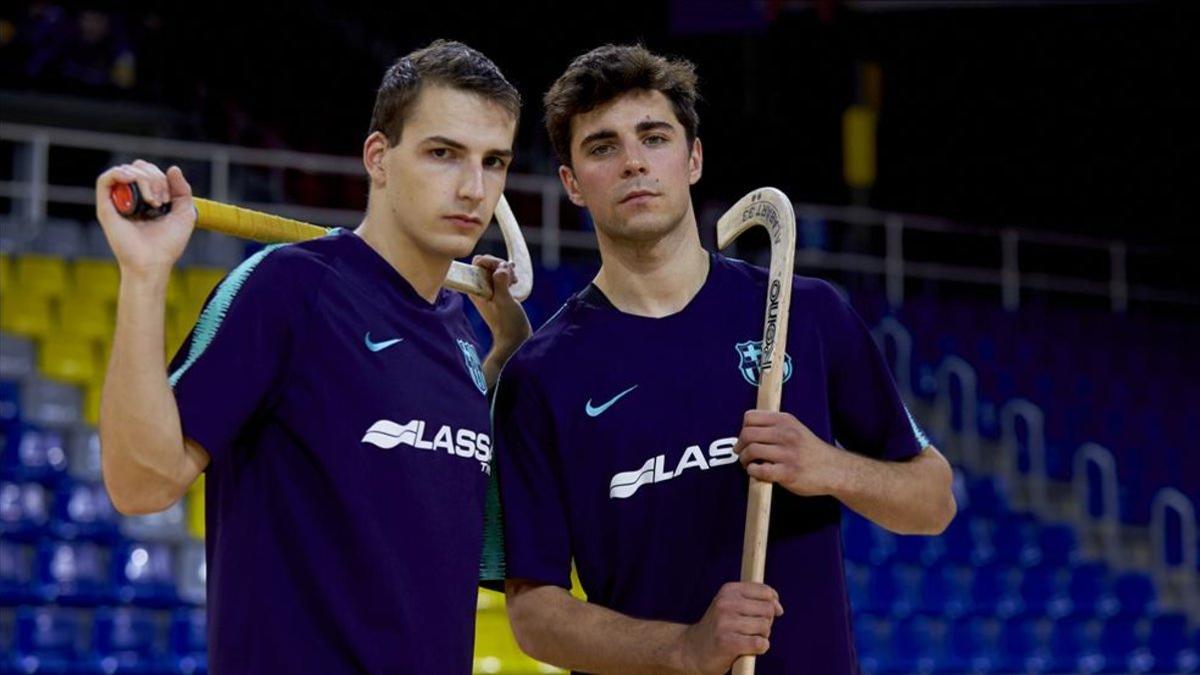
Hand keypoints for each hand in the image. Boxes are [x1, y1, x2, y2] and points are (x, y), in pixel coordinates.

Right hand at [94, 160, 195, 278]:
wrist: (153, 262)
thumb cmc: (168, 244)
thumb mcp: (185, 213)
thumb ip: (183, 190)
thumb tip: (173, 168)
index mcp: (146, 198)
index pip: (149, 171)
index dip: (161, 177)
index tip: (169, 199)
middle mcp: (130, 198)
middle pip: (138, 168)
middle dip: (154, 178)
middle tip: (161, 201)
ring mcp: (117, 202)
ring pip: (125, 171)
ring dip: (143, 179)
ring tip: (153, 201)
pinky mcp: (105, 207)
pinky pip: (105, 179)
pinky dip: (119, 174)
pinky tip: (132, 181)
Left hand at [467, 254, 530, 350]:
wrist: (514, 337)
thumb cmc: (507, 323)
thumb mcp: (504, 302)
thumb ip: (501, 283)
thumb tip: (501, 268)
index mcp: (476, 288)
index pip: (478, 262)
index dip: (491, 262)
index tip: (503, 271)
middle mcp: (480, 287)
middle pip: (488, 262)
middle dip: (501, 265)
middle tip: (511, 279)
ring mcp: (489, 288)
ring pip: (497, 267)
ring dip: (507, 270)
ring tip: (514, 282)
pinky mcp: (499, 291)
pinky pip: (502, 275)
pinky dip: (510, 275)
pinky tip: (515, 282)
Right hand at [675, 582, 783, 674]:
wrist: (692, 650)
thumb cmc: (719, 628)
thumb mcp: (731, 605)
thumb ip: (756, 601)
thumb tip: (779, 608)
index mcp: (728, 590)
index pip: (765, 592)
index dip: (772, 604)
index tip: (766, 614)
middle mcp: (725, 603)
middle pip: (768, 610)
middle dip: (766, 622)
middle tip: (752, 629)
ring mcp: (725, 623)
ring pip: (765, 627)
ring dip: (762, 636)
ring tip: (747, 638)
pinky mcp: (727, 643)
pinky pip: (759, 643)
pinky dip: (760, 648)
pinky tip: (749, 648)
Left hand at [734, 410, 844, 496]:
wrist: (835, 469)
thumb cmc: (811, 450)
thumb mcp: (795, 429)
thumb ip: (774, 426)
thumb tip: (746, 430)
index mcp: (786, 421)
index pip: (750, 417)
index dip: (743, 428)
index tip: (745, 437)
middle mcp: (786, 434)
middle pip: (747, 434)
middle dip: (740, 445)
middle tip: (741, 452)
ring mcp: (788, 454)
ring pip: (752, 451)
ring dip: (744, 459)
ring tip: (748, 463)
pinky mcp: (788, 473)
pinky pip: (760, 470)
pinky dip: (753, 471)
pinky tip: (757, 472)